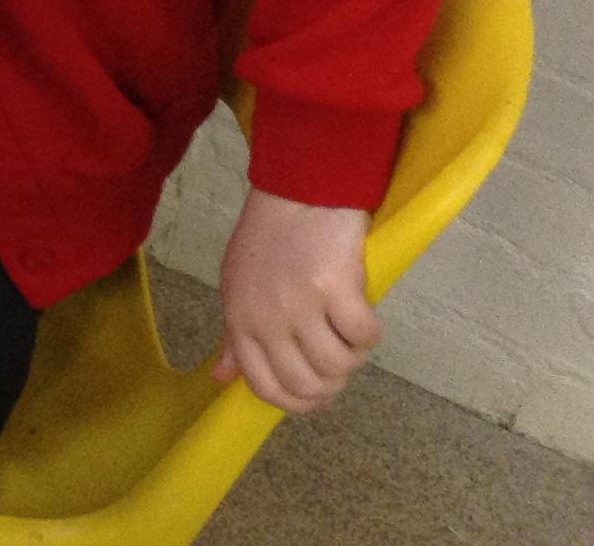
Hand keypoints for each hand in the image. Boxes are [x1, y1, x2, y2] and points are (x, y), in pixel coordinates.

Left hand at [212, 189, 380, 413]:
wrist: (299, 190)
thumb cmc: (269, 239)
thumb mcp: (239, 286)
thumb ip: (235, 336)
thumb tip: (223, 377)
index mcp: (239, 320)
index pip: (264, 386)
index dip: (298, 402)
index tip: (320, 394)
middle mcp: (266, 318)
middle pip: (308, 384)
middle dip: (333, 380)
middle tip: (340, 355)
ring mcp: (300, 305)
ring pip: (340, 366)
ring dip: (353, 354)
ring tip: (347, 327)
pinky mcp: (336, 289)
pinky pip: (364, 337)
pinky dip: (370, 331)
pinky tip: (362, 311)